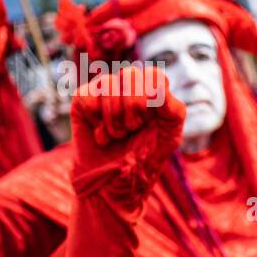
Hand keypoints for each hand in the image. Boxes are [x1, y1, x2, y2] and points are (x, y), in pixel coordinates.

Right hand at [69, 66, 184, 207]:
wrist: (114, 181)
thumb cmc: (144, 157)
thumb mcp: (169, 138)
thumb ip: (173, 112)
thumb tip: (157, 89)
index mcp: (154, 90)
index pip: (154, 75)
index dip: (152, 98)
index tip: (151, 122)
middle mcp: (129, 85)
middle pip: (131, 75)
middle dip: (133, 109)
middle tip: (133, 129)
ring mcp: (105, 90)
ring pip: (108, 85)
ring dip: (115, 120)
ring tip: (118, 135)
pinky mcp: (83, 100)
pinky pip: (88, 98)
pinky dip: (96, 122)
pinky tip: (101, 134)